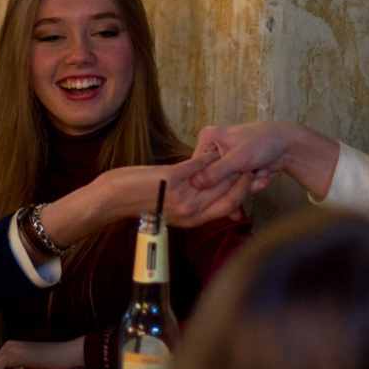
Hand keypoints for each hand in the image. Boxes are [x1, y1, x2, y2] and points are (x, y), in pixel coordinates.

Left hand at [39, 152, 249, 248]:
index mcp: (193, 218)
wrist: (113, 198)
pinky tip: (214, 149)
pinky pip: (198, 166)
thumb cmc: (141, 200)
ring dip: (230, 165)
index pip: (229, 207)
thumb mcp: (172, 207)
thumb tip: (206, 190)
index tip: (253, 179)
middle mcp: (191, 211)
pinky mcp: (171, 179)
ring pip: (218, 180)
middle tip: (254, 164)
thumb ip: (192, 200)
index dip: (244, 192)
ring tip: (237, 153)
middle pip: (230, 195)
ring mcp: (181, 196)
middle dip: (245, 178)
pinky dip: (208, 157)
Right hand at [191, 121, 340, 198]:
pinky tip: (264, 178)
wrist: (287, 144)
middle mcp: (212, 149)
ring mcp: (223, 161)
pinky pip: (234, 186)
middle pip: (211, 178)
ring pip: (224, 185)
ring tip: (263, 176)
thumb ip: (217, 172)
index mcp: (207, 139)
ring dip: (244, 186)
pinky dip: (248, 186)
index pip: (196, 167)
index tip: (220, 192)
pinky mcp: (234, 171)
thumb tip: (195, 184)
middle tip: (252, 180)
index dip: (205, 183)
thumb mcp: (238, 157)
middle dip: (232, 186)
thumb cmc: (263, 142)